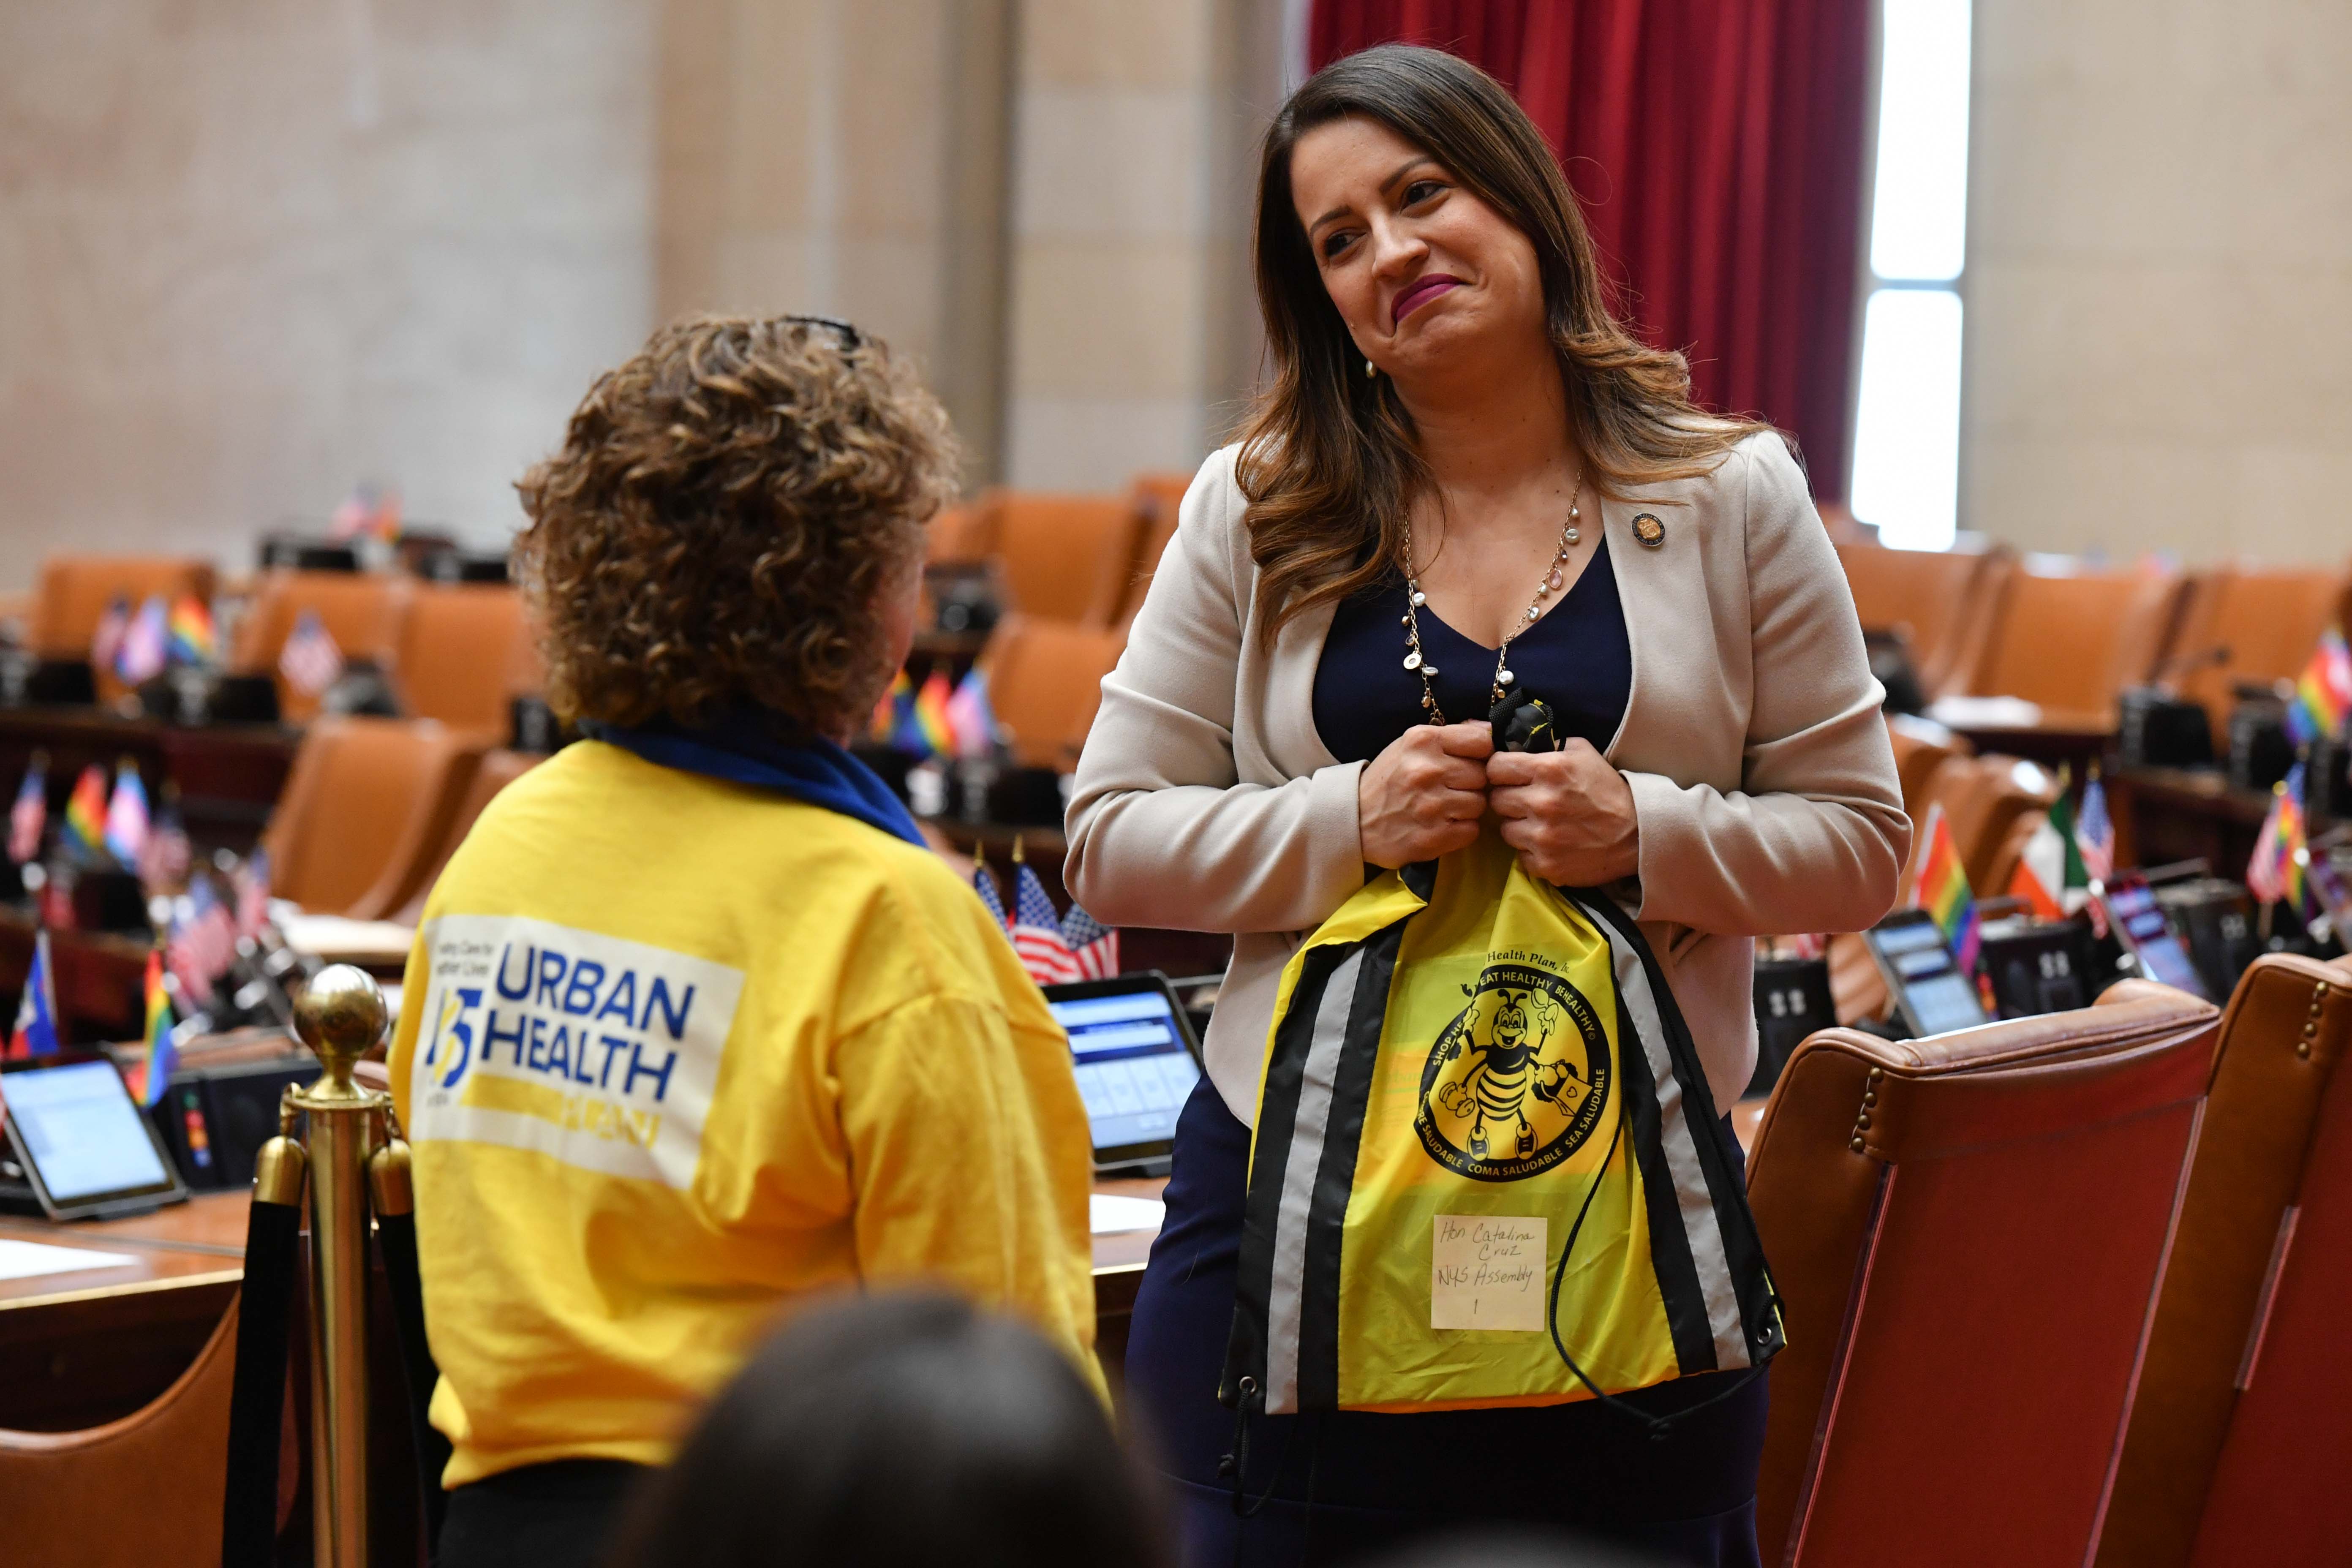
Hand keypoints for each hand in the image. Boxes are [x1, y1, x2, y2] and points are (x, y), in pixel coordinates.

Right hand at [1358, 721, 1492, 867]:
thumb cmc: (1389, 779)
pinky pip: (1471, 830)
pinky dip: (1461, 830)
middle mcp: (1427, 770)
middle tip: (1450, 789)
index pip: (1481, 742)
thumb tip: (1491, 730)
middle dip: (1470, 783)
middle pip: (1482, 776)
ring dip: (1466, 808)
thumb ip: (1450, 736)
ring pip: (1479, 804)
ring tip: (1444, 808)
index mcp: (1422, 741)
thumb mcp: (1412, 746)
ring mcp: (1430, 806)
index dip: (1480, 754)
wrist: (1353, 820)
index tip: (1468, 762)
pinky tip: (1442, 825)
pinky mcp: (1432, 837)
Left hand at [1487, 739, 1639, 886]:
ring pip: (1505, 829)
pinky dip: (1531, 851)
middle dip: (1509, 798)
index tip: (1509, 775)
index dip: (1501, 770)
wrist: (1638, 834)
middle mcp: (1541, 803)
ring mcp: (1543, 837)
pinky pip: (1520, 856)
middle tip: (1527, 800)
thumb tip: (1515, 744)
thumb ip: (1547, 746)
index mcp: (1549, 770)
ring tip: (1541, 823)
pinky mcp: (1546, 865)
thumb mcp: (1582, 753)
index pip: (1495, 767)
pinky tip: (1551, 843)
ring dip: (1518, 826)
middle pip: (1496, 799)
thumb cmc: (1608, 790)